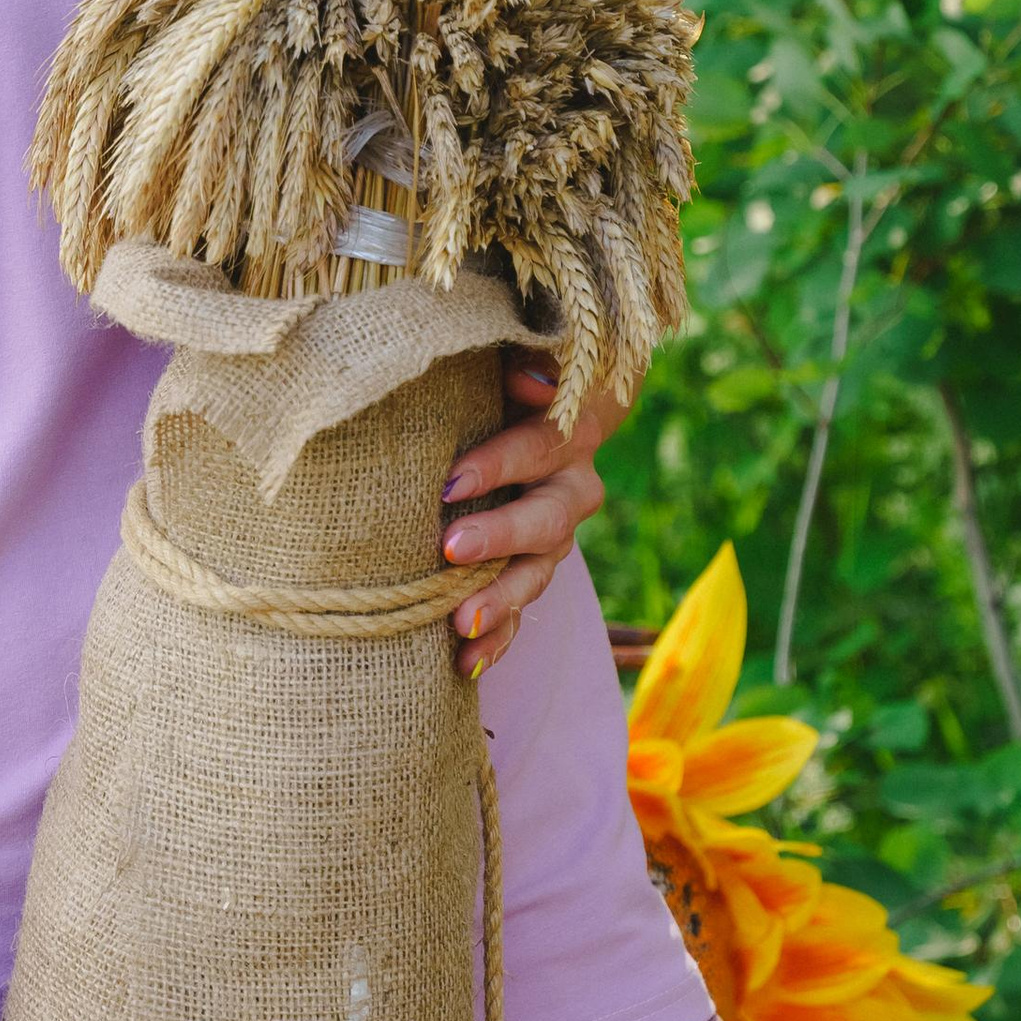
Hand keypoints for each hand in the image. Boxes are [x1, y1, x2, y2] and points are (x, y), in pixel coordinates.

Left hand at [439, 350, 627, 680]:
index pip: (541, 445)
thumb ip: (521, 356)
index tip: (449, 483)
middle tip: (451, 550)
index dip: (501, 463)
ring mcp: (556, 537)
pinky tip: (466, 664)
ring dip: (503, 601)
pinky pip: (525, 612)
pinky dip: (499, 639)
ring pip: (539, 572)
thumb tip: (528, 378)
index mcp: (568, 431)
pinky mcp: (534, 570)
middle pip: (546, 519)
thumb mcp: (507, 356)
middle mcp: (570, 487)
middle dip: (500, 537)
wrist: (524, 411)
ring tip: (461, 625)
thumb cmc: (498, 376)